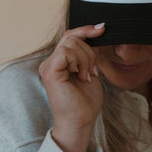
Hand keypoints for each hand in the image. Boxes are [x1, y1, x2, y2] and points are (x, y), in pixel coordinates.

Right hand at [39, 24, 104, 151]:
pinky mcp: (50, 71)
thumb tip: (96, 33)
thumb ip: (88, 54)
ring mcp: (48, 66)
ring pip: (71, 43)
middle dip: (89, 52)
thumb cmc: (85, 102)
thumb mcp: (90, 71)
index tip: (102, 29)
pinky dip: (79, 61)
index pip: (70, 37)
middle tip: (92, 72)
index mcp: (59, 62)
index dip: (86, 30)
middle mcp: (50, 62)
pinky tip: (81, 75)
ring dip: (86, 59)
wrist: (81, 122)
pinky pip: (66, 52)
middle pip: (71, 37)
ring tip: (86, 77)